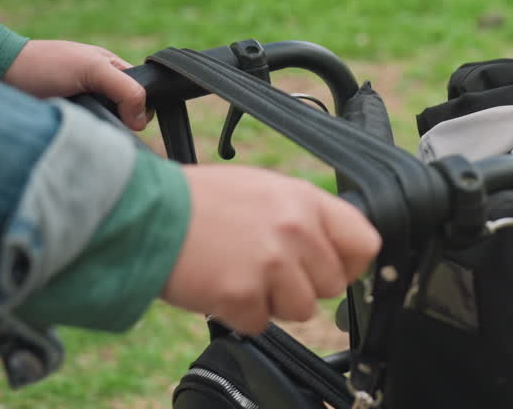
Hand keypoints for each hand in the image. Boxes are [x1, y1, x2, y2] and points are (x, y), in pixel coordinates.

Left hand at [3, 39, 148, 129]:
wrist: (4, 74)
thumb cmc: (47, 65)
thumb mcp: (93, 69)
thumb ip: (126, 89)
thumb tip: (141, 121)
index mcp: (113, 69)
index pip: (143, 91)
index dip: (143, 107)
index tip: (133, 120)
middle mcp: (102, 87)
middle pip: (129, 111)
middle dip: (126, 121)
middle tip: (112, 125)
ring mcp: (87, 104)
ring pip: (111, 125)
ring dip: (106, 131)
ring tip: (94, 131)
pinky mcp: (73, 120)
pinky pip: (92, 133)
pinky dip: (91, 136)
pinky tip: (85, 136)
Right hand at [161, 165, 381, 334]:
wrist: (147, 214)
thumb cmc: (201, 201)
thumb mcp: (266, 188)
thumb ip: (305, 214)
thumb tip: (334, 245)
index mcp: (305, 200)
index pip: (365, 242)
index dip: (351, 263)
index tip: (334, 269)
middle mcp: (296, 230)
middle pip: (332, 284)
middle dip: (303, 285)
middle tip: (269, 270)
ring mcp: (270, 263)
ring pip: (302, 310)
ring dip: (273, 302)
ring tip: (242, 274)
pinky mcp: (243, 293)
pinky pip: (260, 323)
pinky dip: (240, 314)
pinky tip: (222, 286)